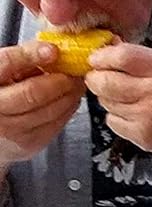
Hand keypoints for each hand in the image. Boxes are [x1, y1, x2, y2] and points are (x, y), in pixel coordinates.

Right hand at [0, 41, 84, 168]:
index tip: (53, 50)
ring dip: (69, 96)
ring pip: (48, 111)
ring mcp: (13, 128)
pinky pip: (55, 125)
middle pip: (33, 92)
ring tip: (77, 85)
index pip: (7, 63)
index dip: (31, 55)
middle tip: (74, 72)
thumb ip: (20, 63)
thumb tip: (50, 53)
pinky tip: (71, 99)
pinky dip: (68, 110)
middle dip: (59, 81)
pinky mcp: (29, 143)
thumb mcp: (2, 73)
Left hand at [84, 43, 151, 181]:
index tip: (98, 58)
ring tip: (129, 99)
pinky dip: (117, 117)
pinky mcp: (144, 138)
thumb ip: (147, 61)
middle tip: (101, 77)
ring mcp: (148, 119)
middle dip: (97, 77)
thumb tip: (110, 53)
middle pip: (105, 81)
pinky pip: (113, 122)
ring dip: (110, 98)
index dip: (102, 56)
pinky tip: (134, 115)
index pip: (119, 57)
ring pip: (106, 102)